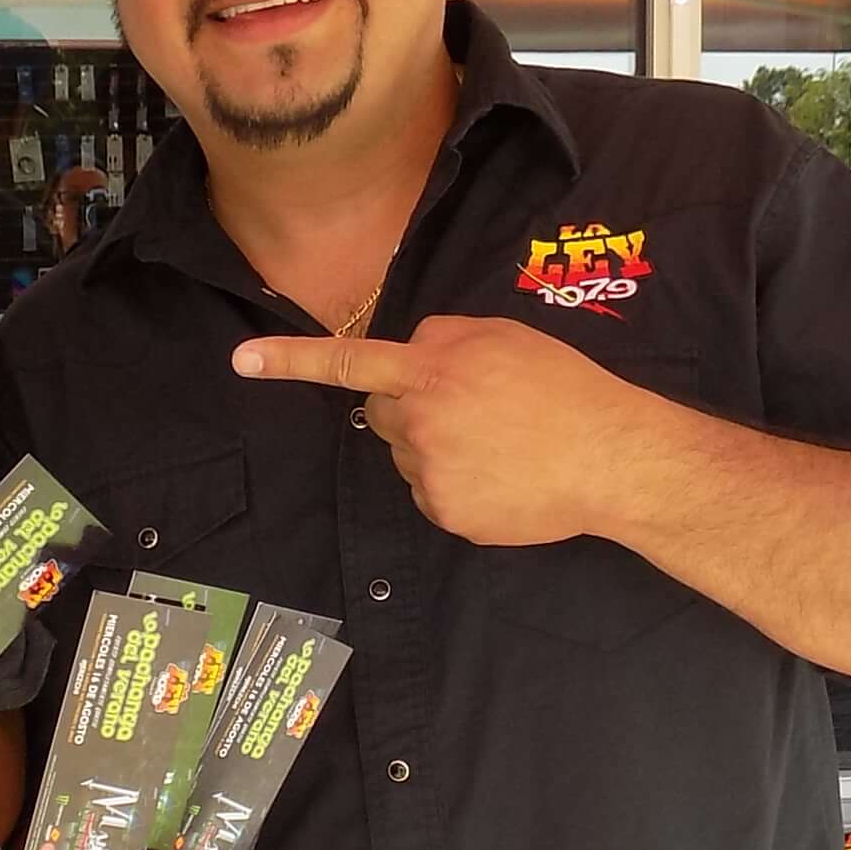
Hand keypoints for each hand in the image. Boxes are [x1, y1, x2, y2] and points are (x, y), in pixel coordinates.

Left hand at [234, 313, 654, 545]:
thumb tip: (409, 353)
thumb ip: (444, 338)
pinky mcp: (446, 512)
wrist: (609, 458)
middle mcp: (421, 420)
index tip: (242, 360)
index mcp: (433, 368)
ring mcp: (430, 471)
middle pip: (384, 412)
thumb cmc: (563, 389)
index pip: (348, 362)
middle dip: (412, 407)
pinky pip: (430, 493)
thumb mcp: (503, 337)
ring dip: (437, 447)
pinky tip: (499, 477)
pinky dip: (455, 485)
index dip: (291, 361)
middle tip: (474, 410)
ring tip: (498, 445)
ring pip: (407, 455)